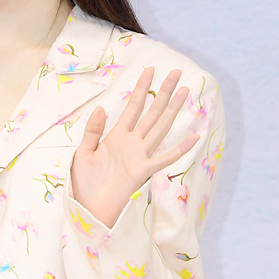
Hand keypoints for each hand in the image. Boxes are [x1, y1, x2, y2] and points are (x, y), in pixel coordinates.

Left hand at [71, 67, 199, 228]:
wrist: (88, 208)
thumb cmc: (85, 184)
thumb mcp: (83, 153)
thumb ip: (93, 131)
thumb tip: (101, 108)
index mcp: (117, 137)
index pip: (132, 108)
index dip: (141, 89)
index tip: (149, 71)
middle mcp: (131, 143)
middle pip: (150, 112)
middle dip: (163, 92)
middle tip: (175, 72)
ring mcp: (139, 155)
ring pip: (159, 127)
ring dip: (172, 109)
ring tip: (185, 91)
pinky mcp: (143, 171)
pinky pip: (164, 158)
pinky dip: (180, 148)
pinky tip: (194, 136)